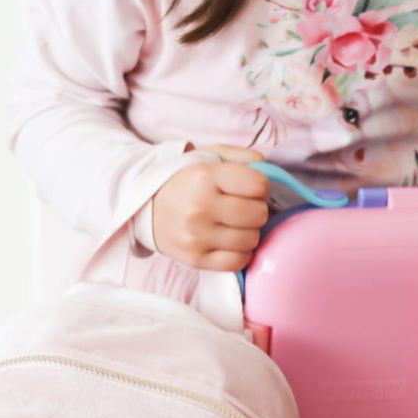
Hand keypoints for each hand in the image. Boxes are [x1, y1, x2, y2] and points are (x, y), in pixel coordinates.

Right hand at [152, 143, 268, 270]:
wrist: (146, 207)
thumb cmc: (188, 180)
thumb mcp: (211, 156)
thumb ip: (245, 156)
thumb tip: (271, 172)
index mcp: (206, 177)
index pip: (258, 186)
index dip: (262, 186)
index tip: (251, 188)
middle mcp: (200, 208)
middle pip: (258, 215)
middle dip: (258, 209)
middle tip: (245, 207)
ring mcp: (196, 237)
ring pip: (251, 240)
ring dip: (250, 232)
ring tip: (236, 224)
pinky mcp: (195, 259)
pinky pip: (237, 262)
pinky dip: (241, 252)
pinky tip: (231, 241)